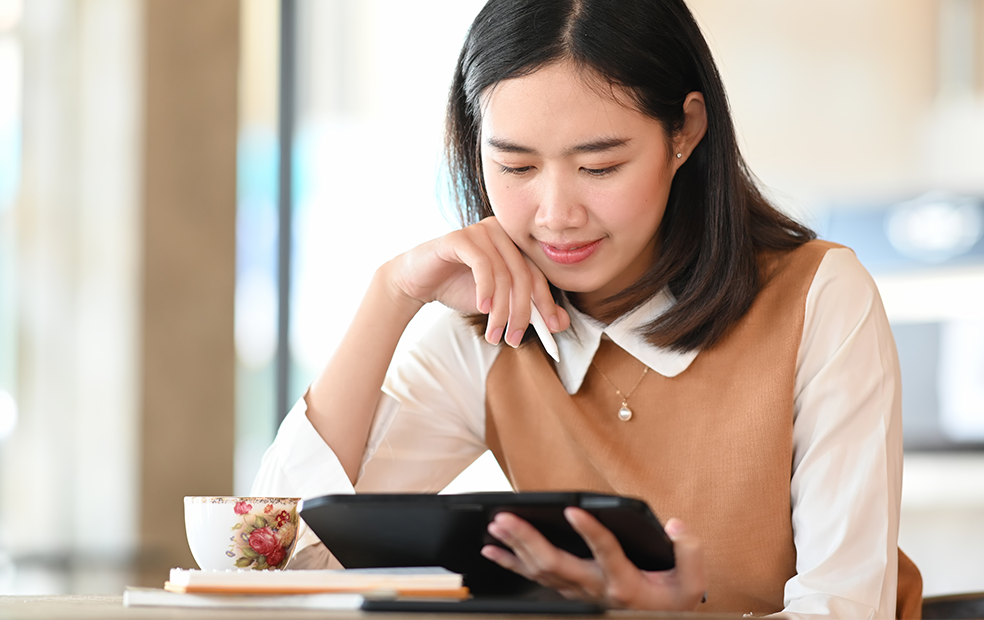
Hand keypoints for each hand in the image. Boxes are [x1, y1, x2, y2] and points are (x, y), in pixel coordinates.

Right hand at [386, 217, 568, 345]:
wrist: (419, 281)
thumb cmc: (459, 288)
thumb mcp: (498, 303)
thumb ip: (528, 309)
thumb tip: (561, 324)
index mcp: (515, 245)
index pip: (538, 275)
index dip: (547, 303)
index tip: (551, 330)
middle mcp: (502, 232)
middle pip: (523, 276)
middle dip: (521, 313)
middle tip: (513, 339)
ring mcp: (481, 231)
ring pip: (504, 275)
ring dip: (500, 311)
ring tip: (494, 333)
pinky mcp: (460, 237)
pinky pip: (482, 265)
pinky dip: (485, 290)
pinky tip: (481, 308)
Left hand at [481, 508, 706, 609]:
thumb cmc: (672, 602)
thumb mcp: (692, 583)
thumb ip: (689, 552)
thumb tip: (675, 524)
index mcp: (625, 584)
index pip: (606, 554)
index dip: (590, 532)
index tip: (574, 510)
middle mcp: (595, 590)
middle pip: (556, 564)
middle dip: (528, 539)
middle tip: (506, 518)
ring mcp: (578, 593)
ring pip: (540, 570)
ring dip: (515, 547)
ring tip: (497, 524)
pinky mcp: (568, 592)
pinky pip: (534, 578)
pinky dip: (511, 563)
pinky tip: (492, 550)